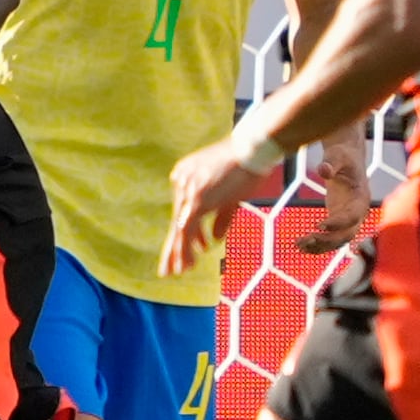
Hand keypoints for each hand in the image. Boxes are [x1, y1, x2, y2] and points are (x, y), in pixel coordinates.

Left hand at [163, 133, 266, 276]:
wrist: (252, 148)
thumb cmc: (246, 166)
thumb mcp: (230, 195)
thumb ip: (220, 217)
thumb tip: (214, 238)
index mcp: (185, 177)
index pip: (183, 213)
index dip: (187, 236)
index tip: (193, 251)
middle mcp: (181, 183)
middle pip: (176, 221)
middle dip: (173, 249)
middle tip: (167, 271)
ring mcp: (187, 190)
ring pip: (179, 229)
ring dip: (179, 253)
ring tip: (178, 272)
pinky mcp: (197, 198)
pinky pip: (187, 229)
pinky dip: (186, 248)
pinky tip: (186, 263)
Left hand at [290, 149, 370, 254]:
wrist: (346, 158)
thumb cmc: (343, 155)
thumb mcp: (337, 155)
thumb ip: (331, 163)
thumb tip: (323, 170)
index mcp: (361, 198)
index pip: (352, 216)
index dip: (337, 223)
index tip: (319, 226)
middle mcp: (358, 212)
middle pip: (346, 234)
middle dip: (327, 240)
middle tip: (307, 239)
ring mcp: (348, 218)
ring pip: (337, 240)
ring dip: (319, 246)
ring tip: (299, 245)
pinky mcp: (338, 219)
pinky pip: (330, 237)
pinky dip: (317, 244)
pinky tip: (300, 246)